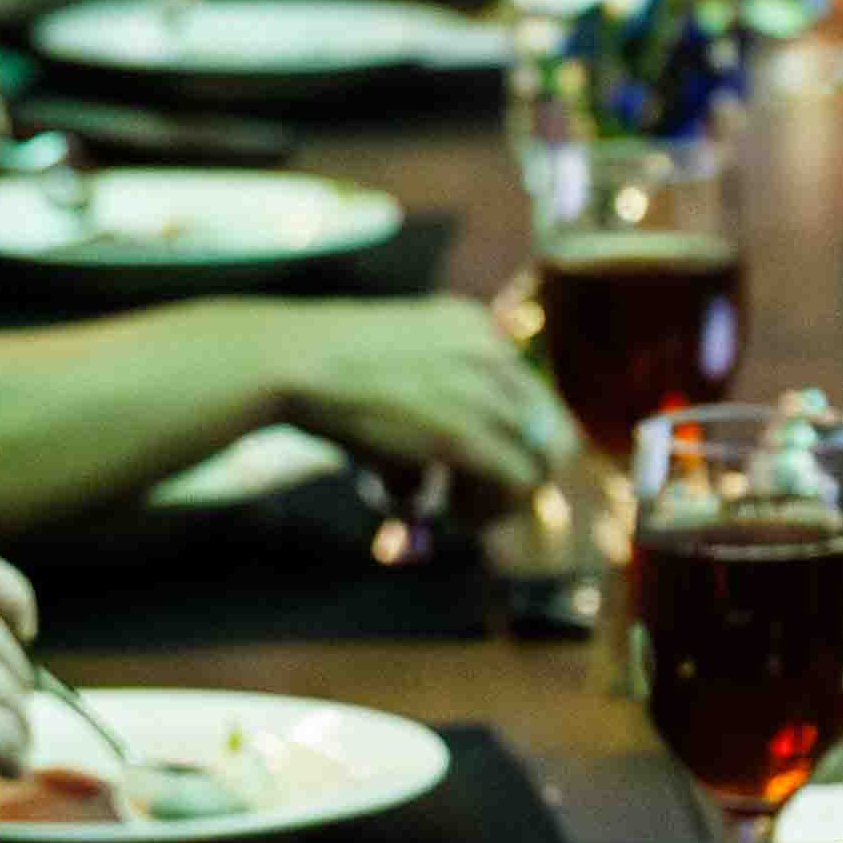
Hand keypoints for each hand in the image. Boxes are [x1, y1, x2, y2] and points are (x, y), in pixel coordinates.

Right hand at [266, 293, 580, 496]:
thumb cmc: (320, 365)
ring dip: (502, 499)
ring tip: (460, 514)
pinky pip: (515, 485)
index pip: (529, 391)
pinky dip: (491, 511)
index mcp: (474, 326)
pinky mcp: (465, 434)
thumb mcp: (389, 364)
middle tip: (486, 501)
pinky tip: (452, 516)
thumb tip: (425, 483)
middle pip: (548, 427)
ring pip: (538, 462)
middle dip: (523, 473)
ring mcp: (484, 391)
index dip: (515, 440)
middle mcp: (492, 352)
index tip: (485, 469)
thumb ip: (422, 403)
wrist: (294, 360)